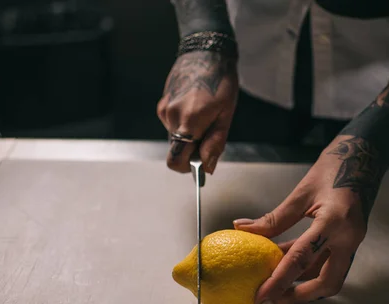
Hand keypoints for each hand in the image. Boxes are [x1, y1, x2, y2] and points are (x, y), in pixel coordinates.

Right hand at [157, 51, 237, 173]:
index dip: (188, 168)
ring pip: (175, 137)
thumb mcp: (226, 115)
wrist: (206, 51)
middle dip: (192, 150)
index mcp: (189, 122)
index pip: (176, 160)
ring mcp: (164, 109)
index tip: (200, 165)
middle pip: (177, 149)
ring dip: (189, 135)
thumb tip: (207, 167)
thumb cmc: (221, 81)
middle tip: (210, 134)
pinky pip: (172, 124)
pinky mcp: (162, 103)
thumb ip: (215, 143)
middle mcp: (171, 117)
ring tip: (205, 115)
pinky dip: (184, 123)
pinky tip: (196, 107)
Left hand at [234, 135, 384, 303]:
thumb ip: (275, 217)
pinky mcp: (350, 241)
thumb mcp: (302, 192)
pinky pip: (329, 263)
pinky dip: (308, 270)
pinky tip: (286, 270)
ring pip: (329, 276)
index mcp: (334, 221)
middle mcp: (348, 237)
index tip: (261, 299)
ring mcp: (353, 241)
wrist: (365, 158)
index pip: (302, 259)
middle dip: (298, 297)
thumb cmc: (334, 168)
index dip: (279, 282)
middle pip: (326, 282)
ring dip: (302, 286)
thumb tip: (242, 229)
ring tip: (275, 292)